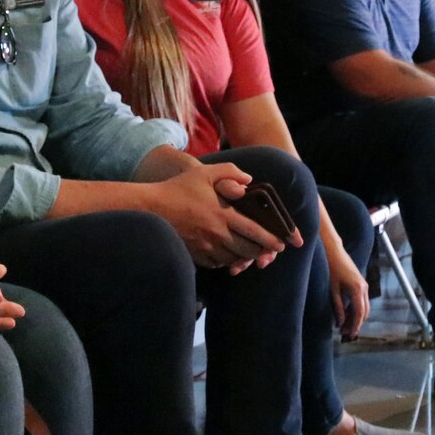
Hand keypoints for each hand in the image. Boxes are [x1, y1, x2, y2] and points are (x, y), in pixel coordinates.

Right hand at [151, 162, 292, 272]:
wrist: (151, 208)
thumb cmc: (179, 188)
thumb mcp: (205, 172)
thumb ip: (230, 172)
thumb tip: (249, 180)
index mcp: (223, 214)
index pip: (254, 231)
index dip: (271, 239)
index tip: (282, 244)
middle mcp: (217, 233)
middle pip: (247, 249)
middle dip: (261, 251)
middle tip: (268, 250)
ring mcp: (206, 247)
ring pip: (233, 258)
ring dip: (244, 257)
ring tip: (251, 253)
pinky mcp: (196, 255)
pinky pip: (217, 263)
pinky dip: (226, 260)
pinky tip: (228, 254)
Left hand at [328, 244, 369, 338]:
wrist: (334, 252)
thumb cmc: (331, 269)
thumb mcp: (332, 290)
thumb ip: (338, 307)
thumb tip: (340, 323)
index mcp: (357, 289)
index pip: (360, 313)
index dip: (355, 325)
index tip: (350, 334)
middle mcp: (364, 288)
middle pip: (364, 312)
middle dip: (356, 323)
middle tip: (345, 333)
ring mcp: (364, 285)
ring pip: (364, 307)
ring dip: (356, 317)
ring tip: (344, 325)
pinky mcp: (361, 284)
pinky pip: (361, 301)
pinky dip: (355, 309)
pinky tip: (345, 314)